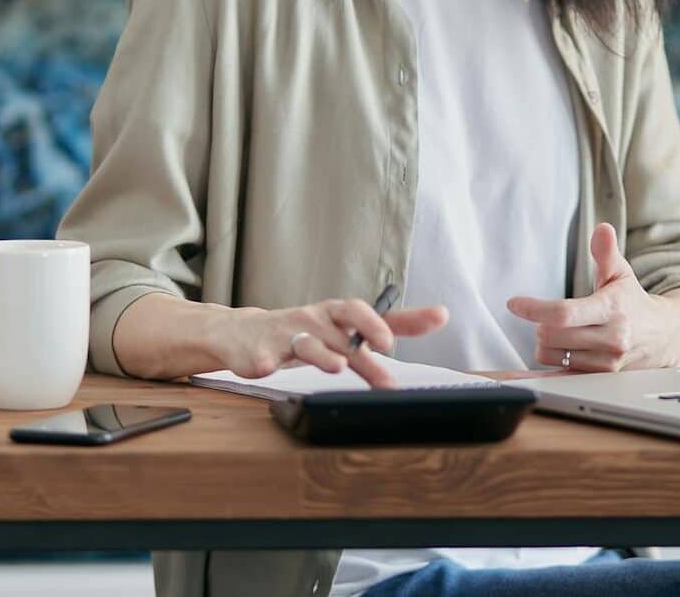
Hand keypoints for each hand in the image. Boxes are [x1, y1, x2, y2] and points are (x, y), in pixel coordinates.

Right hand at [217, 298, 447, 388]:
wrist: (244, 335)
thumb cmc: (303, 333)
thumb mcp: (344, 333)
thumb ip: (382, 337)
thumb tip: (424, 336)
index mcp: (337, 315)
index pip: (369, 311)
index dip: (400, 317)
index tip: (435, 317)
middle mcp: (315, 319)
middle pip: (345, 325)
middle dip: (367, 332)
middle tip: (386, 345)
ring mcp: (287, 334)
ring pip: (308, 342)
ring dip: (323, 354)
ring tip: (338, 366)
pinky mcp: (260, 351)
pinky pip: (263, 357)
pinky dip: (266, 361)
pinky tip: (267, 367)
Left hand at [506, 223, 678, 372]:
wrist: (661, 337)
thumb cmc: (632, 302)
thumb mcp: (620, 273)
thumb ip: (606, 252)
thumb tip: (602, 230)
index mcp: (611, 310)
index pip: (564, 313)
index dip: (534, 309)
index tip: (514, 304)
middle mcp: (611, 339)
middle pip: (551, 336)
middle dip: (540, 324)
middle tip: (548, 318)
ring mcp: (606, 364)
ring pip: (551, 356)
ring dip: (546, 344)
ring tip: (562, 334)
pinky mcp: (599, 380)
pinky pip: (558, 376)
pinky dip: (546, 367)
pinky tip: (541, 360)